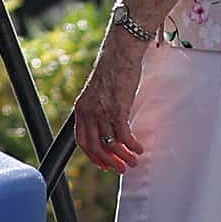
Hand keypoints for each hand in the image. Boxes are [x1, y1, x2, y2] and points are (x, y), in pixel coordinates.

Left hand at [71, 33, 150, 173]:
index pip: (82, 141)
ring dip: (124, 156)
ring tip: (134, 161)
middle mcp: (89, 112)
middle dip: (109, 162)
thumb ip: (98, 109)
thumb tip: (108, 126)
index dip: (93, 156)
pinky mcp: (118, 109)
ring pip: (111, 144)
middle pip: (95, 147)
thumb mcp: (98, 92)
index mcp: (81, 108)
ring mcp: (102, 111)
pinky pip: (124, 136)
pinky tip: (139, 148)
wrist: (120, 53)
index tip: (104, 164)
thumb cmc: (113, 69)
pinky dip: (132, 146)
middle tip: (121, 169)